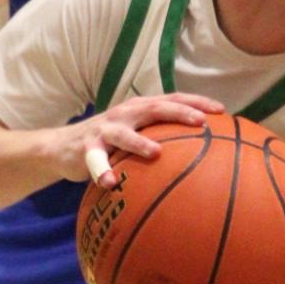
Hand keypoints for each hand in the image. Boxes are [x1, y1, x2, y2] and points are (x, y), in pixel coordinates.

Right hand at [57, 92, 223, 188]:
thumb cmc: (110, 144)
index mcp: (140, 109)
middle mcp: (124, 114)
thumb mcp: (135, 135)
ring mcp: (105, 130)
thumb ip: (161, 138)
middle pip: (154, 108)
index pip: (172, 100)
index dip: (196, 102)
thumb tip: (201, 155)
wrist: (62, 147)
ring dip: (139, 142)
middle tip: (200, 122)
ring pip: (124, 133)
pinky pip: (95, 161)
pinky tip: (110, 183)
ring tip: (156, 153)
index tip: (222, 110)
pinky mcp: (86, 148)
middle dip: (178, 113)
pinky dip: (102, 171)